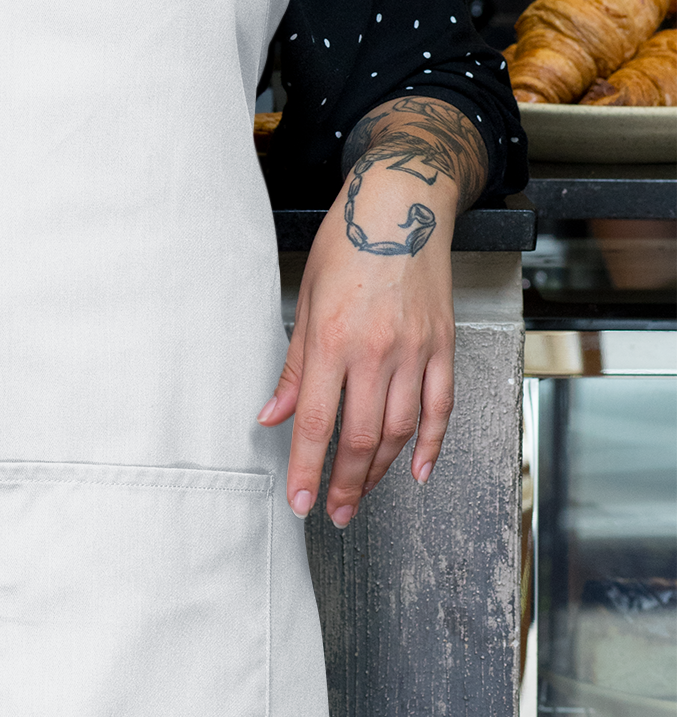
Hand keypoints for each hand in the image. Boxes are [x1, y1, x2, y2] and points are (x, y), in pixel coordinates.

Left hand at [258, 98, 484, 526]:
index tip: (299, 502)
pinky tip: (420, 471)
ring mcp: (415, 350)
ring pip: (401, 431)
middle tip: (332, 511)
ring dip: (381, 471)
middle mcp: (375, 350)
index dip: (306, 469)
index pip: (315, 422)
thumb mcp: (304, 296)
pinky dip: (431, 445)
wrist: (403, 205)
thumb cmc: (347, 243)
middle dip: (344, 483)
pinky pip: (440, 407)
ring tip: (362, 494)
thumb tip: (272, 415)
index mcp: (332, 338)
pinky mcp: (444, 346)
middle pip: (361, 437)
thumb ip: (293, 364)